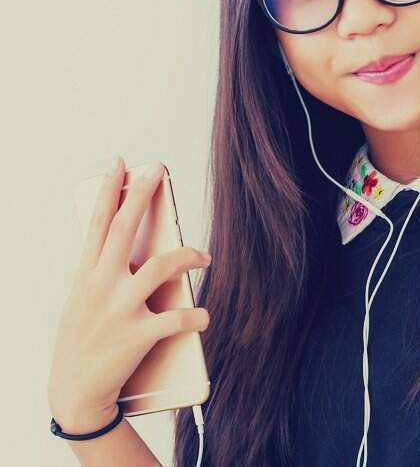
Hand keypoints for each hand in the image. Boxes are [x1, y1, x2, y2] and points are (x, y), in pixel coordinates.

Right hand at [47, 157, 211, 433]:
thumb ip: (103, 274)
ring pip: (159, 267)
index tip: (120, 163)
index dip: (109, 191)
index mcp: (85, 276)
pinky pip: (176, 318)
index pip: (97, 224)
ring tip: (205, 256)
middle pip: (124, 230)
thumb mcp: (83, 301)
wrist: (75, 394)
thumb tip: (133, 247)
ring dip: (188, 256)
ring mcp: (118, 310)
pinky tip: (204, 315)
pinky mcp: (136, 336)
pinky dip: (196, 316)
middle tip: (156, 172)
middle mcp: (99, 286)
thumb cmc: (85, 341)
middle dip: (140, 197)